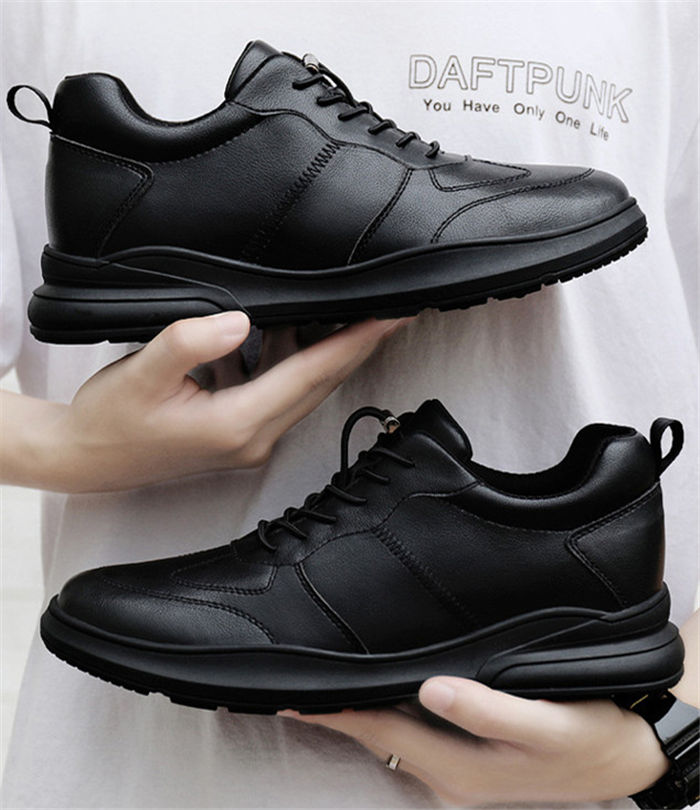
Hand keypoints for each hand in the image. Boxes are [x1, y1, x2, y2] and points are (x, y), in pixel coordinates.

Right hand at [2, 312, 407, 491]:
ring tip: (348, 307)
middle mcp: (255, 436)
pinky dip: (291, 358)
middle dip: (358, 344)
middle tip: (393, 308)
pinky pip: (280, 389)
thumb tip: (240, 320)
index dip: (356, 342)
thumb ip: (189, 343)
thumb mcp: (140, 374)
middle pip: (321, 382)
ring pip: (304, 385)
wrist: (86, 459)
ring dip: (326, 348)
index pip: (312, 374)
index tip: (393, 316)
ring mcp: (250, 437)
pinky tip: (289, 326)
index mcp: (238, 424)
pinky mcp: (240, 430)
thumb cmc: (108, 421)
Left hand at [285, 678, 669, 804]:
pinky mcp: (469, 762)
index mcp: (459, 768)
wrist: (622, 758)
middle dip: (335, 715)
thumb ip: (487, 710)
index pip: (381, 730)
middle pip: (377, 736)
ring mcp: (457, 773)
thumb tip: (431, 689)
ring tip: (321, 690)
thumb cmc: (587, 737)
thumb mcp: (544, 724)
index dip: (336, 713)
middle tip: (292, 688)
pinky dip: (384, 718)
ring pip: (392, 738)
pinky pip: (412, 737)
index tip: (293, 696)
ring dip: (356, 716)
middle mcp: (449, 776)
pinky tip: (375, 698)